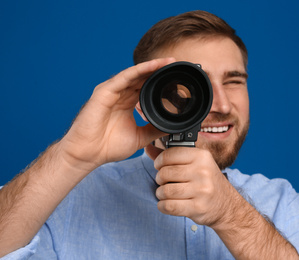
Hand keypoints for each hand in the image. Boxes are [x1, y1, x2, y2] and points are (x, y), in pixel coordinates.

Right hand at [59, 58, 174, 170]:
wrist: (88, 155)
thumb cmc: (108, 146)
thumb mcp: (140, 137)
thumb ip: (154, 130)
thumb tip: (171, 128)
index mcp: (128, 102)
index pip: (146, 86)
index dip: (160, 79)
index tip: (176, 76)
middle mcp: (120, 94)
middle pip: (142, 77)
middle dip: (158, 69)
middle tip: (175, 62)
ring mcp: (112, 91)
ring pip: (134, 74)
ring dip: (151, 66)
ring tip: (167, 61)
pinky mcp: (104, 92)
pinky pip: (124, 77)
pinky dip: (138, 70)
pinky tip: (152, 66)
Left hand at [154, 147, 236, 226]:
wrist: (226, 205)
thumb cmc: (207, 182)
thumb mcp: (195, 164)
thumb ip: (171, 156)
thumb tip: (148, 148)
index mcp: (201, 156)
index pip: (169, 154)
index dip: (159, 161)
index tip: (159, 166)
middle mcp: (203, 171)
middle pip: (165, 173)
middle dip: (159, 179)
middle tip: (164, 182)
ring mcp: (201, 190)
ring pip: (165, 191)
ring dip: (160, 194)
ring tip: (166, 193)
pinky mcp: (198, 207)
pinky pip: (169, 206)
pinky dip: (163, 206)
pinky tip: (166, 204)